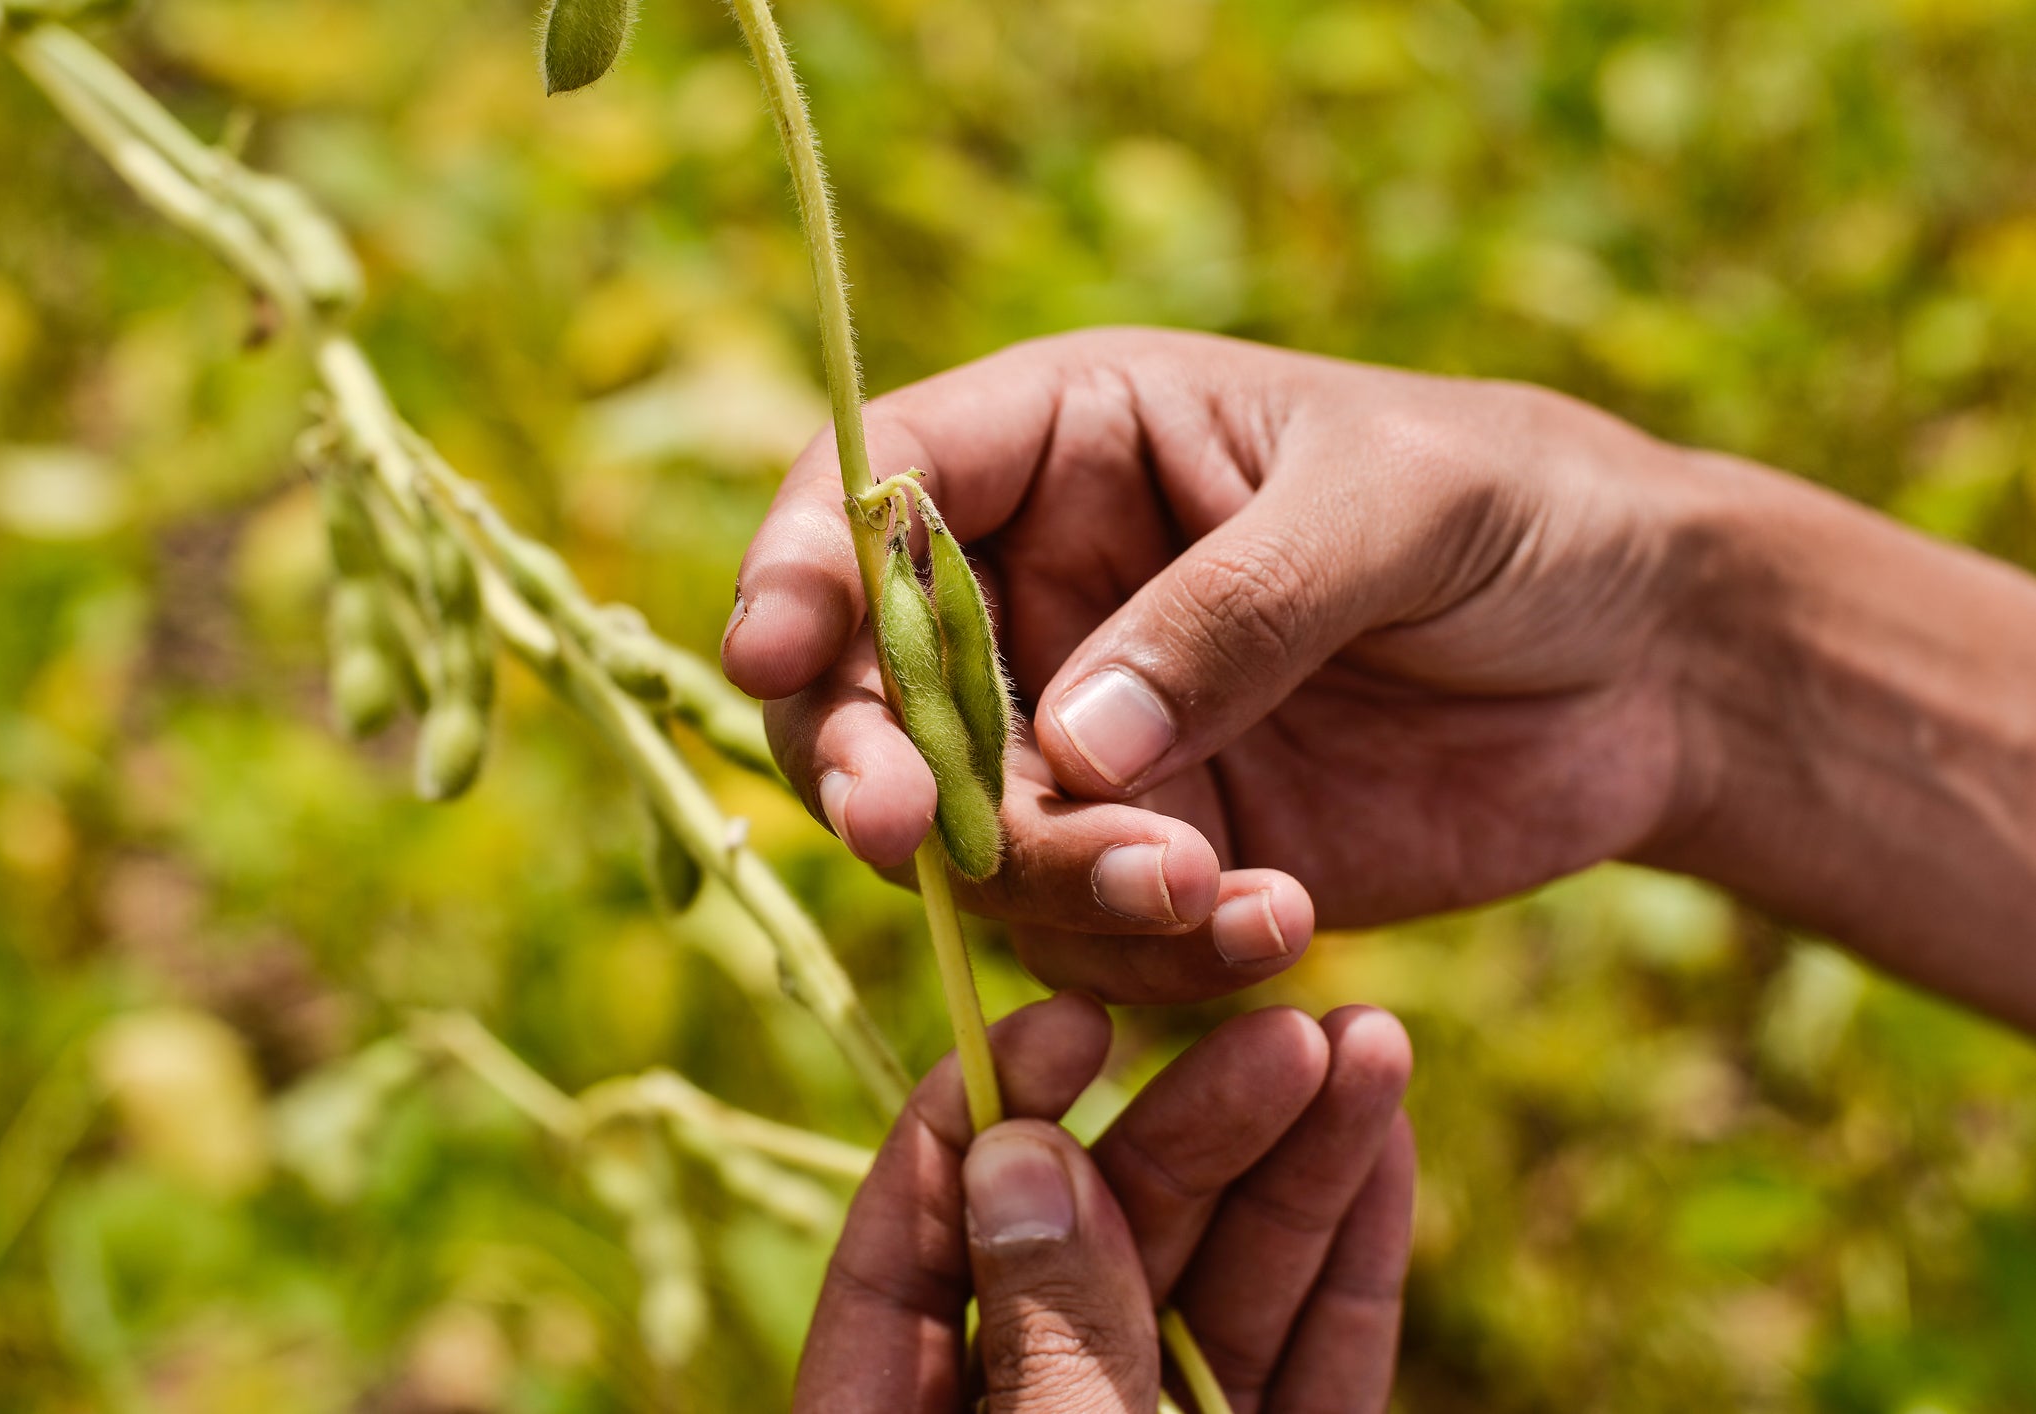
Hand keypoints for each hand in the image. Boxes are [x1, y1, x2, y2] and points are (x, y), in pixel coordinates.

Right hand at [728, 327, 1704, 1001]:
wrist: (1648, 666)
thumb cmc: (1526, 515)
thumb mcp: (1396, 511)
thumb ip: (1232, 609)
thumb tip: (1068, 744)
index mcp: (1070, 445)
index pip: (876, 484)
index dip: (799, 563)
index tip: (776, 649)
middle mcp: (1044, 594)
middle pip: (866, 686)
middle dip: (872, 767)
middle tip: (914, 835)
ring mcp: (1090, 738)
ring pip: (970, 840)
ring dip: (1053, 886)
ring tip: (1212, 890)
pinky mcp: (1158, 853)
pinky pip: (1088, 932)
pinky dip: (1152, 955)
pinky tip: (1273, 928)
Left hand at [795, 993, 1414, 1412]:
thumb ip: (1047, 1344)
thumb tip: (1022, 1158)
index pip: (911, 1248)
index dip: (985, 1116)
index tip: (1074, 1018)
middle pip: (1092, 1243)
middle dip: (1196, 1123)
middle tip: (1286, 1019)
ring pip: (1217, 1292)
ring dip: (1295, 1166)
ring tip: (1370, 1042)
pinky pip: (1306, 1368)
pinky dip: (1346, 1270)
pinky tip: (1388, 1150)